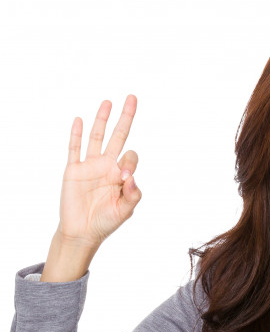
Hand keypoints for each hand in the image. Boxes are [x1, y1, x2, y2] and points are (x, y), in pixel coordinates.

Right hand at [58, 94, 141, 247]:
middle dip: (126, 118)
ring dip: (102, 119)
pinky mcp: (73, 170)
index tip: (123, 177)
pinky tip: (79, 120)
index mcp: (121, 175)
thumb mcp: (124, 211)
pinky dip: (76, 134)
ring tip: (108, 102)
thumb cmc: (105, 222)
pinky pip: (74, 149)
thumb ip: (132, 195)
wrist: (82, 232)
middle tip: (133, 98)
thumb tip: (130, 176)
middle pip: (118, 136)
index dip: (130, 163)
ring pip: (97, 137)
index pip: (130, 158)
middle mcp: (107, 166)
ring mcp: (90, 166)